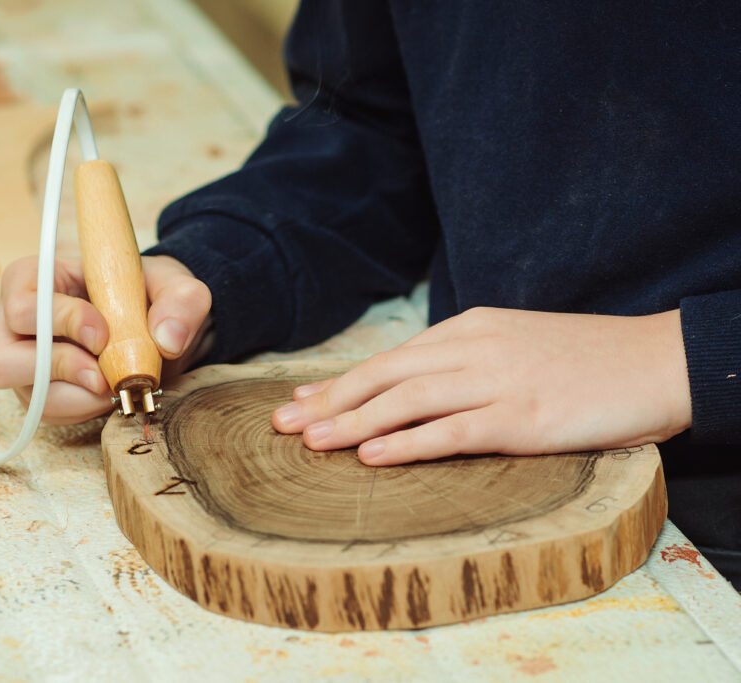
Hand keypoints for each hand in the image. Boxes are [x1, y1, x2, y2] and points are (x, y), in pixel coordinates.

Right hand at [0, 254, 211, 424]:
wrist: (156, 324)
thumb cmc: (148, 294)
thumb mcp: (174, 284)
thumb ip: (181, 301)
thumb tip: (168, 339)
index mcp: (36, 280)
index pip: (21, 302)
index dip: (59, 320)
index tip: (103, 333)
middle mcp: (17, 325)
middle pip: (3, 359)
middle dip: (60, 368)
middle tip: (103, 372)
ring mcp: (24, 364)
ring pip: (29, 395)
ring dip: (78, 396)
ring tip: (113, 384)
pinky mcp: (41, 394)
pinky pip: (50, 414)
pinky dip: (85, 409)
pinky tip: (108, 392)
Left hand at [272, 307, 691, 464]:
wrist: (660, 360)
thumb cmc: (587, 360)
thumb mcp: (516, 346)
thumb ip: (465, 362)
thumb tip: (415, 388)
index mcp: (470, 329)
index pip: (390, 359)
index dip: (341, 383)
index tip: (301, 402)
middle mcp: (474, 349)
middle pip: (385, 375)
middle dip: (329, 401)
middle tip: (282, 425)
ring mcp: (498, 381)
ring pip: (407, 400)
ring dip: (352, 421)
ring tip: (310, 441)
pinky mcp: (524, 417)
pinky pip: (452, 430)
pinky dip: (407, 442)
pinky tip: (372, 456)